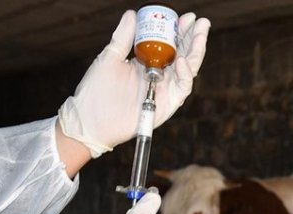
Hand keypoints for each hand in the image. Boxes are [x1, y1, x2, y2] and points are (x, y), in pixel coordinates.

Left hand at [58, 10, 210, 157]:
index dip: (180, 30)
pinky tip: (183, 60)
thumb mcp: (110, 57)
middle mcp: (160, 76)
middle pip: (184, 54)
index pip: (170, 44)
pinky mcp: (168, 104)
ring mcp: (165, 90)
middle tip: (201, 22)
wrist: (91, 120)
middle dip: (194, 38)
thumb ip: (124, 37)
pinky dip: (186, 75)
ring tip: (200, 34)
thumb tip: (133, 15)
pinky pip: (182, 88)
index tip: (186, 17)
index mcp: (147, 63)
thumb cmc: (96, 90)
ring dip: (196, 51)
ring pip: (189, 69)